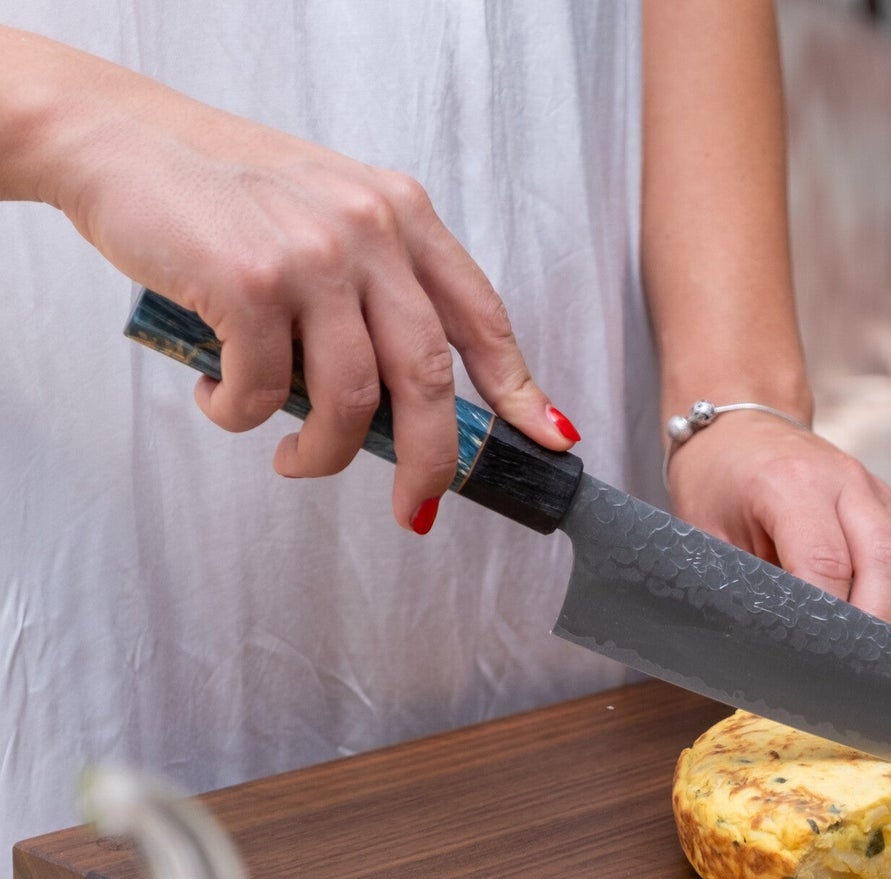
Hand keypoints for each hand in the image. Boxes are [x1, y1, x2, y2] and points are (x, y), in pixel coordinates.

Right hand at [10, 31, 577, 530]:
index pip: (481, 317)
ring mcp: (313, 254)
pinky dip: (239, 416)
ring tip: (291, 458)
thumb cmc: (228, 195)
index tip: (550, 438)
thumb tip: (410, 403)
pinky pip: (262, 393)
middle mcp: (370, 229)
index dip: (519, 388)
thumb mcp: (329, 218)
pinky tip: (220, 397)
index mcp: (402, 215)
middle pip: (429, 378)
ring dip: (321, 453)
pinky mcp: (249, 282)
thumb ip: (377, 289)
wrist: (120, 139)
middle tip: (416, 507)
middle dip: (431, 461)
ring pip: (350, 401)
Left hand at [666, 413, 890, 653]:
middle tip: (868, 687)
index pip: (825, 559)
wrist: (742, 429)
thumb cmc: (716, 485)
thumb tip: (762, 659)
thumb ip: (738, 587)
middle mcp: (846, 483)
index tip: (823, 669)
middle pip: (887, 560)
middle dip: (882, 630)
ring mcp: (879, 496)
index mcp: (789, 483)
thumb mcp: (706, 535)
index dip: (830, 619)